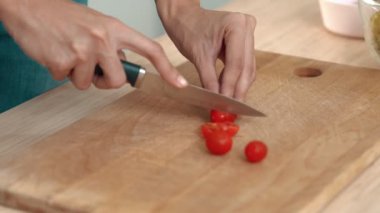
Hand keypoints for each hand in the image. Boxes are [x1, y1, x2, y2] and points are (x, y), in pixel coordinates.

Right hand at [0, 0, 187, 89]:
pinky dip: (60, 72)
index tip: (179, 84)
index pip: (151, 49)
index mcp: (116, 28)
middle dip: (105, 81)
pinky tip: (55, 53)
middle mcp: (104, 38)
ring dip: (78, 75)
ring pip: (89, 84)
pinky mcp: (65, 60)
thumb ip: (114, 45)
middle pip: (119, 81)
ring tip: (68, 52)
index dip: (167, 69)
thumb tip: (123, 67)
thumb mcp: (97, 25)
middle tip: (91, 68)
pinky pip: (67, 80)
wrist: (29, 6)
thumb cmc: (64, 17)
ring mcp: (85, 49)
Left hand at [156, 0, 255, 99]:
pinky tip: (228, 90)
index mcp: (236, 25)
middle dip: (238, 88)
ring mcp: (248, 32)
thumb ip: (209, 79)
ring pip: (248, 66)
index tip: (226, 104)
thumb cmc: (188, 30)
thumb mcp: (198, 56)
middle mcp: (246, 26)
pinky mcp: (245, 40)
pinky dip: (236, 77)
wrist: (183, 16)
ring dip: (238, 85)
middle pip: (246, 66)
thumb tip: (217, 100)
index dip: (231, 86)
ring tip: (229, 102)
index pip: (236, 63)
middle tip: (231, 109)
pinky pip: (244, 63)